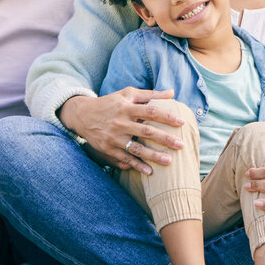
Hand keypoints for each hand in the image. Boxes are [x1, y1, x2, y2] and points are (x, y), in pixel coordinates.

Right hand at [61, 88, 184, 174]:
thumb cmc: (110, 103)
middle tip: (181, 145)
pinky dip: (137, 166)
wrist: (83, 115)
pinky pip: (125, 159)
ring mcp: (114, 138)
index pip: (150, 111)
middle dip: (164, 139)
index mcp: (126, 107)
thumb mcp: (127, 94)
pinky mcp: (108, 150)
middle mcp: (120, 123)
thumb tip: (172, 92)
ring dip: (153, 156)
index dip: (167, 116)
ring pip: (136, 148)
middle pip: (146, 131)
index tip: (182, 122)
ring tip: (169, 161)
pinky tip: (150, 172)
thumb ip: (150, 94)